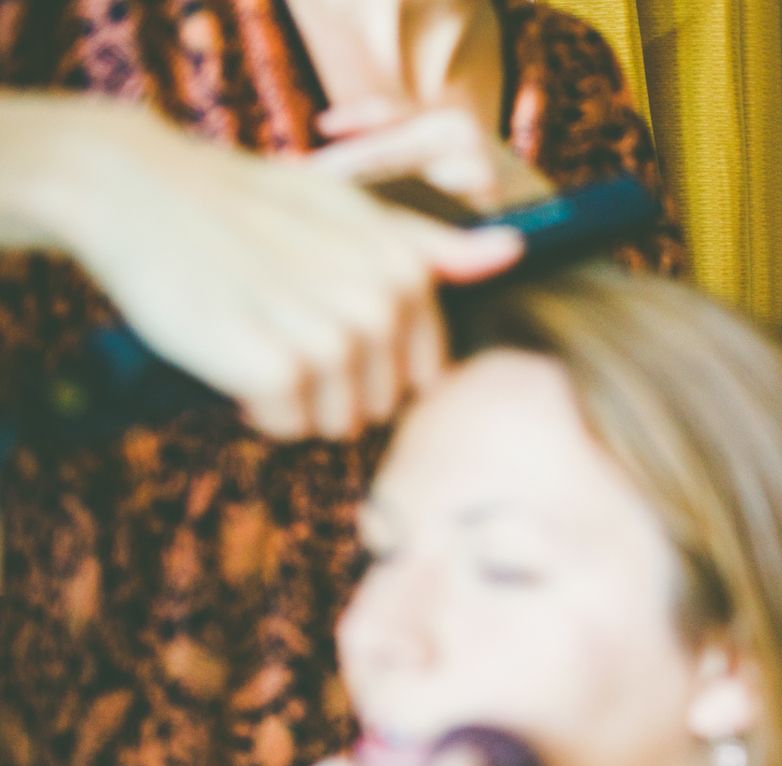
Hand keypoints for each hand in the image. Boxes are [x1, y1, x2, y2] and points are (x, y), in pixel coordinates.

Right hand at [49, 100, 522, 440]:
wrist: (138, 191)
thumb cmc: (246, 206)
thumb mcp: (347, 208)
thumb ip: (431, 244)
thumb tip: (512, 252)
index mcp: (407, 272)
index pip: (422, 377)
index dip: (368, 363)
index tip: (321, 317)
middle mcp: (382, 304)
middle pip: (379, 406)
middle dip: (329, 383)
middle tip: (276, 321)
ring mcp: (333, 337)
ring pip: (335, 423)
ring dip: (291, 398)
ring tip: (253, 332)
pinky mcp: (279, 368)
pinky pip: (286, 428)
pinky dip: (253, 406)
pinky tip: (228, 352)